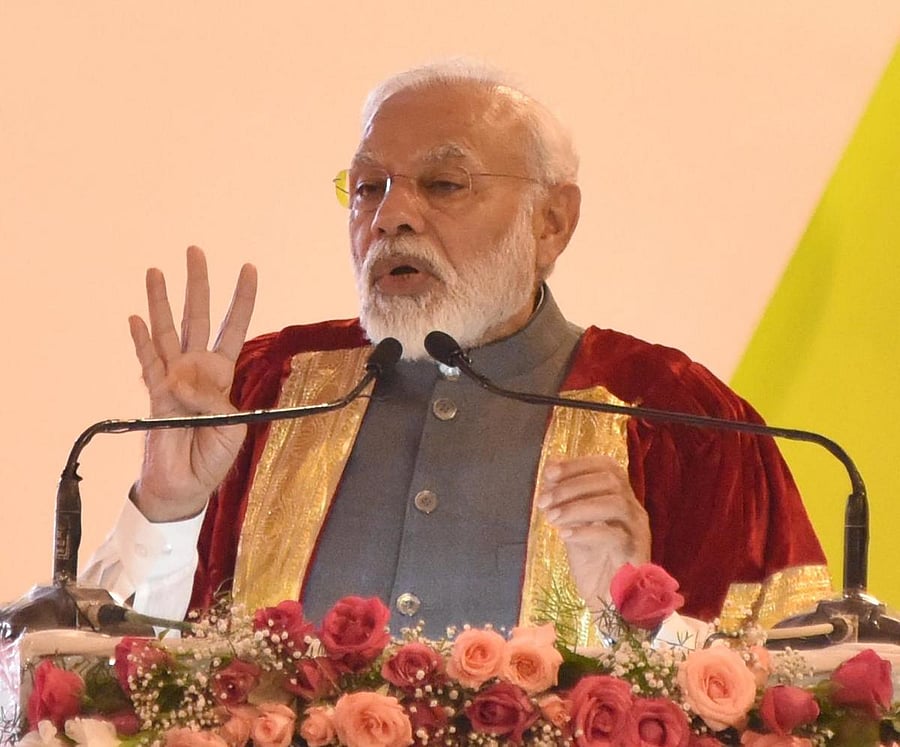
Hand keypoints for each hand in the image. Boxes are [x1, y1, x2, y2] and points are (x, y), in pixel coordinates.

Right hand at [129, 246, 257, 521]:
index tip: (248, 267)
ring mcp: (173, 378)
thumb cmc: (213, 458)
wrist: (184, 486)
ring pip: (167, 331)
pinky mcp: (153, 394)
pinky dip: (141, 340)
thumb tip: (184, 379)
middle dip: (198, 284)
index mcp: (223, 374)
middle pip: (199, 317)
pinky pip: (146, 362)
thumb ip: (213, 400)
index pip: (235, 327)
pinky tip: (137, 317)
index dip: (242, 299)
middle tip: (195, 251)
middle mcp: (197, 369)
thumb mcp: (231, 427)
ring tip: (157, 271)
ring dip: (162, 301)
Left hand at [537, 455, 650, 609]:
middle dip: (572, 485)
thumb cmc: (593, 563)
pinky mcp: (636, 555)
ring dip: (578, 507)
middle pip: (611, 480)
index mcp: (620, 497)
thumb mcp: (572, 526)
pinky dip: (588, 531)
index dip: (577, 465)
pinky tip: (565, 536)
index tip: (548, 473)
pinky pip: (616, 536)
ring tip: (551, 518)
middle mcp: (633, 509)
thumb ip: (564, 500)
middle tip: (544, 501)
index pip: (607, 466)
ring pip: (616, 503)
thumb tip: (549, 471)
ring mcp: (637, 531)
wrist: (608, 603)